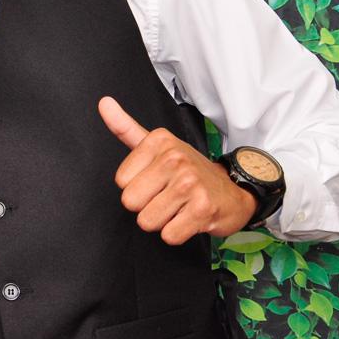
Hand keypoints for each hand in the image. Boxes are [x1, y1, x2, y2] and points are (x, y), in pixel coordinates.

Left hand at [99, 96, 256, 244]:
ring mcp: (190, 183)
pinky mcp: (203, 209)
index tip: (156, 179)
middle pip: (130, 202)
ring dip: (162, 221)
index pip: (121, 180)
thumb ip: (125, 128)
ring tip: (179, 206)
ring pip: (147, 221)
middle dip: (146, 206)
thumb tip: (103, 103)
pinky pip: (168, 235)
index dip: (136, 185)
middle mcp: (175, 158)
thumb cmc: (188, 170)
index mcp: (159, 141)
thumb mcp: (157, 145)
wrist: (234, 190)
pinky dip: (177, 233)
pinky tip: (190, 218)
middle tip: (167, 196)